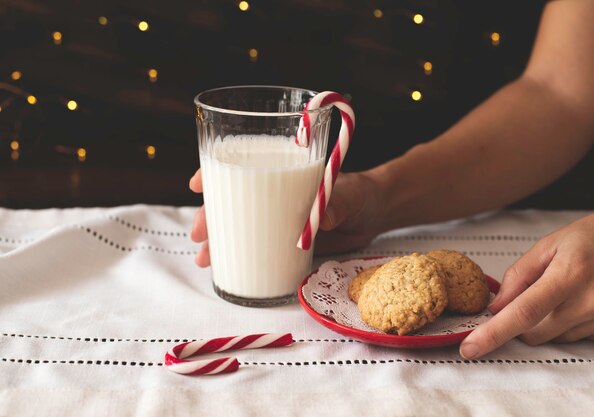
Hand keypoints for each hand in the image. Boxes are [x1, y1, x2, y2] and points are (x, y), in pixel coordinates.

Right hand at [188, 168, 385, 265]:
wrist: (375, 216)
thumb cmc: (360, 193)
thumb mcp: (351, 194)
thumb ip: (337, 203)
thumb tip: (321, 220)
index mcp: (283, 173)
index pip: (242, 166)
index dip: (216, 171)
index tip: (198, 183)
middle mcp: (273, 195)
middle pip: (232, 201)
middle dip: (210, 215)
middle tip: (199, 234)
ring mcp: (276, 219)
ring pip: (239, 226)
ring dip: (218, 240)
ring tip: (204, 259)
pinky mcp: (284, 242)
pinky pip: (256, 247)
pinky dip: (239, 257)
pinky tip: (224, 268)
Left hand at [460, 207, 593, 358]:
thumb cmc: (593, 239)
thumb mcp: (549, 245)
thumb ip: (518, 276)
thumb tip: (495, 307)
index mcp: (571, 273)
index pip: (524, 311)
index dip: (493, 333)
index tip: (470, 347)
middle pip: (535, 333)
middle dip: (522, 321)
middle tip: (535, 295)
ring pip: (556, 338)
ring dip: (550, 322)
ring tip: (569, 291)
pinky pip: (581, 339)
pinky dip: (573, 324)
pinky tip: (586, 301)